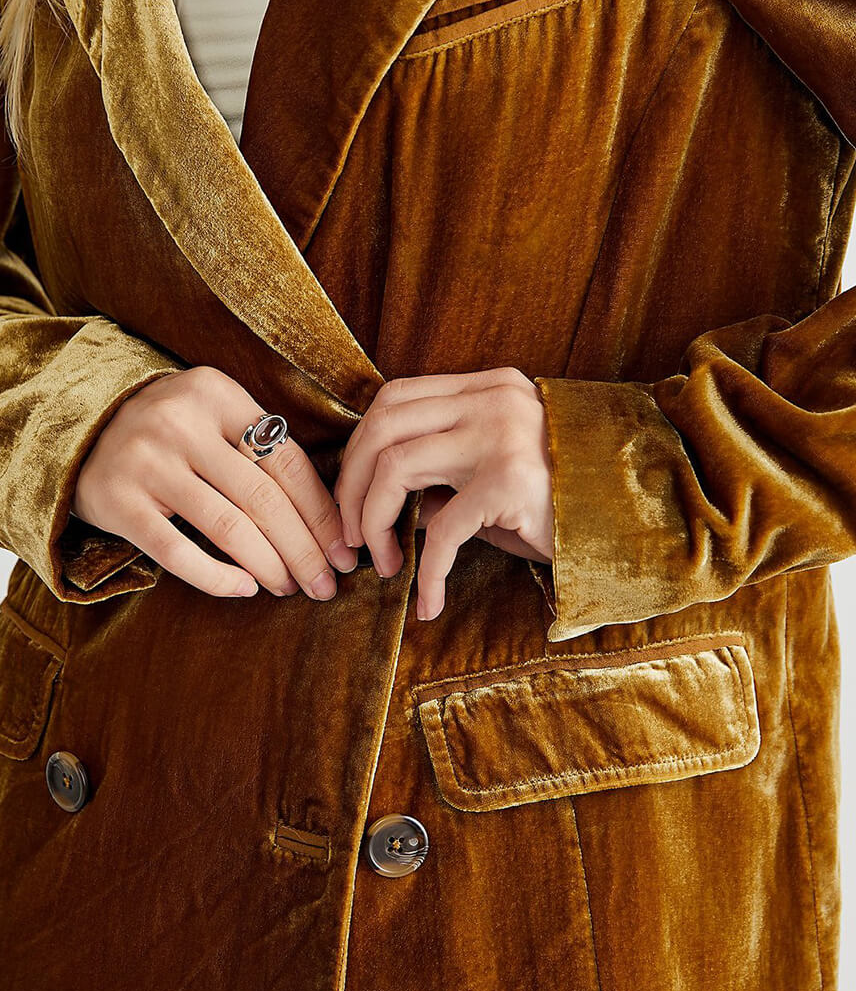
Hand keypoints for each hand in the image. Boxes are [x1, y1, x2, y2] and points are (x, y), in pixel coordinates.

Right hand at [73, 366, 356, 598]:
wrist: (78, 430)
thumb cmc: (168, 431)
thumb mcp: (212, 414)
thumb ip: (260, 445)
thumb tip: (327, 516)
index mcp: (217, 394)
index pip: (288, 461)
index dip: (322, 513)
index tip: (346, 552)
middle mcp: (182, 422)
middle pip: (264, 498)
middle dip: (304, 549)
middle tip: (326, 585)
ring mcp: (147, 462)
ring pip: (228, 527)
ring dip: (270, 566)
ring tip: (290, 589)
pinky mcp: (119, 502)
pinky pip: (178, 552)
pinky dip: (218, 577)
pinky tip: (245, 589)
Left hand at [332, 368, 552, 620]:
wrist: (639, 521)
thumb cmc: (566, 503)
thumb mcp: (496, 477)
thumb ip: (443, 476)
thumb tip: (383, 502)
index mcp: (487, 387)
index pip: (394, 399)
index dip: (358, 449)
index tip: (351, 497)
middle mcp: (491, 400)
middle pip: (382, 426)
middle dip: (350, 486)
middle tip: (350, 538)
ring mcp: (501, 436)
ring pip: (396, 467)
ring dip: (373, 522)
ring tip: (384, 565)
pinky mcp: (510, 482)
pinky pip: (444, 529)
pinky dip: (428, 572)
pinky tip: (428, 602)